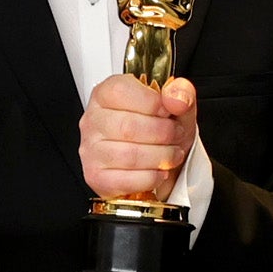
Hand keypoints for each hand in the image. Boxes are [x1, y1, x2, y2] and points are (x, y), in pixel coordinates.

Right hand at [80, 74, 197, 201]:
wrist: (159, 165)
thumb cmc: (160, 132)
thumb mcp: (176, 107)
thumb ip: (181, 93)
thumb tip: (176, 98)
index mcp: (106, 94)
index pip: (120, 91)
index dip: (151, 102)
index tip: (167, 111)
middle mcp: (93, 121)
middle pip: (128, 126)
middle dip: (163, 133)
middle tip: (176, 134)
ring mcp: (91, 151)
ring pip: (130, 156)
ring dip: (161, 156)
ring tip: (172, 154)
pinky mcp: (97, 177)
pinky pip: (128, 180)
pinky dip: (152, 177)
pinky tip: (159, 171)